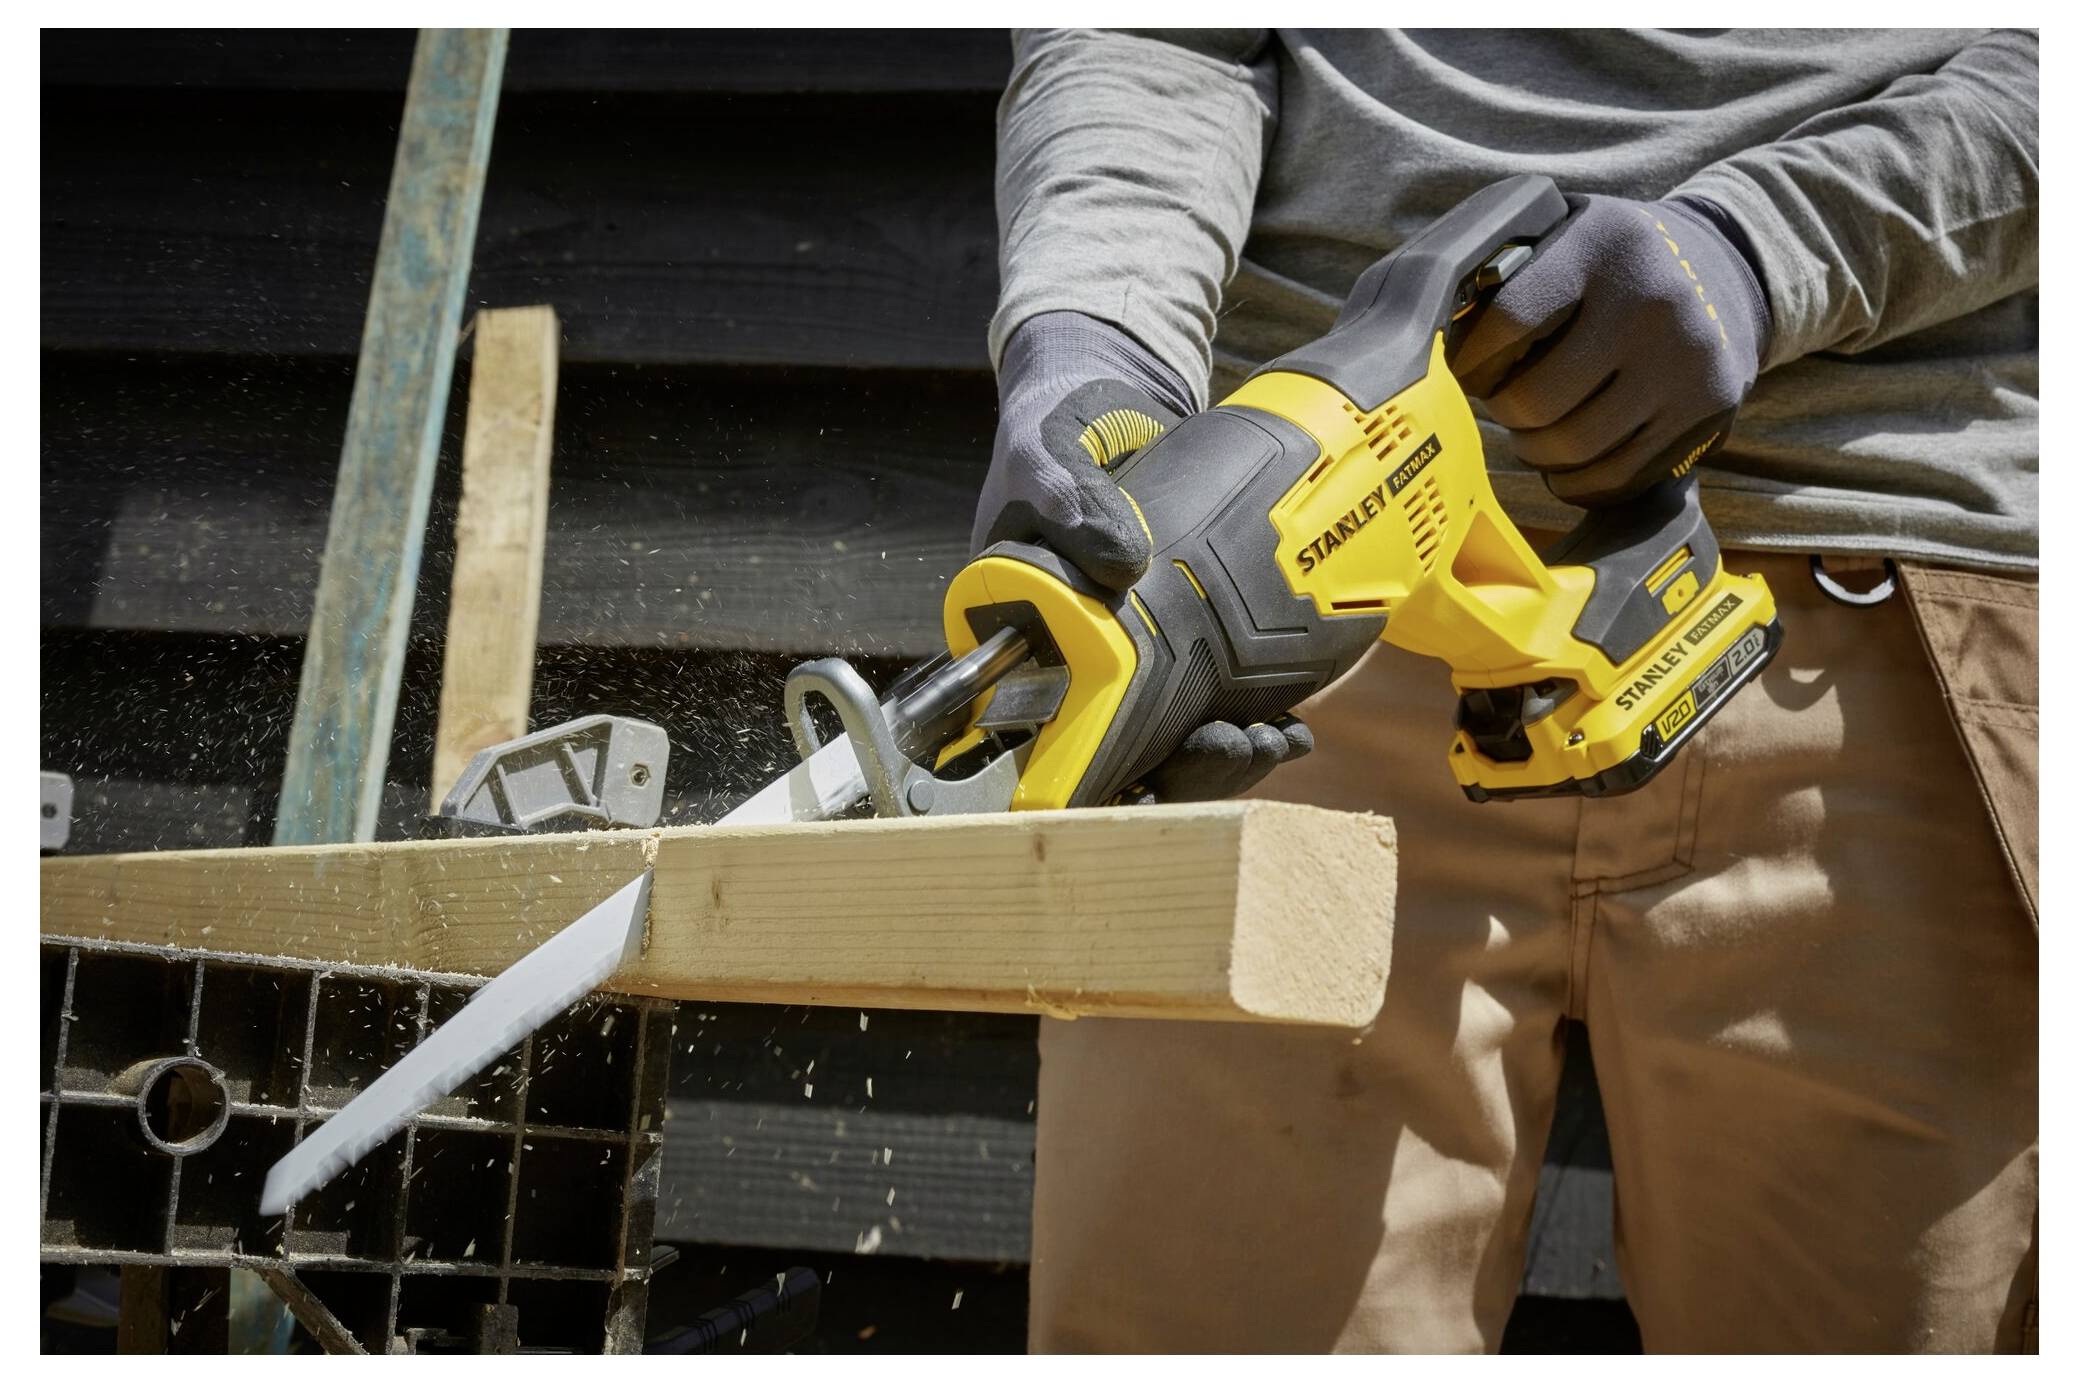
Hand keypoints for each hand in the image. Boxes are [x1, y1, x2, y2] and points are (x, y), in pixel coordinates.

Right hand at [975, 311, 1311, 802]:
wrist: (1101, 397)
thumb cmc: (1048, 431)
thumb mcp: (1045, 456)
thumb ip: (1072, 502)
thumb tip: (1124, 564)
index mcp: (1015, 639)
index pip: (1045, 737)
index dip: (1102, 773)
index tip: (1163, 770)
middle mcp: (1067, 661)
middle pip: (1121, 756)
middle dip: (1187, 768)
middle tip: (1244, 745)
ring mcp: (1125, 652)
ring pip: (1170, 737)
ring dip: (1224, 752)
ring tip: (1279, 739)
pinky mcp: (1177, 637)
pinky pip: (1206, 697)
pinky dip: (1247, 717)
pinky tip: (1292, 723)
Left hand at [1451, 194, 1769, 505]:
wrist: (1732, 266)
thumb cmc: (1617, 258)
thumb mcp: (1569, 228)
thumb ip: (1507, 266)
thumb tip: (1433, 329)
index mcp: (1604, 246)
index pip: (1509, 320)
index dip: (1473, 359)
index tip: (1468, 367)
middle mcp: (1652, 302)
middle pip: (1537, 398)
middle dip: (1503, 410)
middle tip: (1502, 402)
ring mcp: (1686, 361)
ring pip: (1574, 446)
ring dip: (1535, 449)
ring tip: (1533, 428)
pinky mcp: (1708, 410)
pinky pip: (1617, 476)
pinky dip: (1576, 480)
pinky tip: (1566, 459)